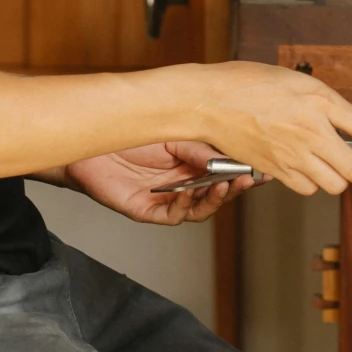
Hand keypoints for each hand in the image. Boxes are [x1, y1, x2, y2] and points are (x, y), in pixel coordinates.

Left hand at [65, 141, 258, 225]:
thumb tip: (230, 158)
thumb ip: (199, 149)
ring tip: (225, 186)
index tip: (263, 170)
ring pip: (201, 209)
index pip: (227, 172)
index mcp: (194, 163)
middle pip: (219, 193)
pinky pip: (174, 215)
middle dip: (236, 188)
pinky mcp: (148, 211)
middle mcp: (185, 182)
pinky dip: (184, 205)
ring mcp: (168, 199)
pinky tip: (188, 192)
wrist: (88, 144)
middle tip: (249, 179)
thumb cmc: (127, 136)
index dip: (246, 173)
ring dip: (216, 199)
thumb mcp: (172, 135)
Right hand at [190, 62, 351, 195]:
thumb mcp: (296, 81)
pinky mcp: (275, 170)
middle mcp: (310, 130)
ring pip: (332, 184)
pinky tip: (304, 167)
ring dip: (336, 178)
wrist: (209, 101)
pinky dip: (310, 183)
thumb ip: (325, 103)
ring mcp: (293, 154)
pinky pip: (306, 189)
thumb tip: (346, 123)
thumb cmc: (246, 83)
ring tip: (328, 164)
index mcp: (319, 102)